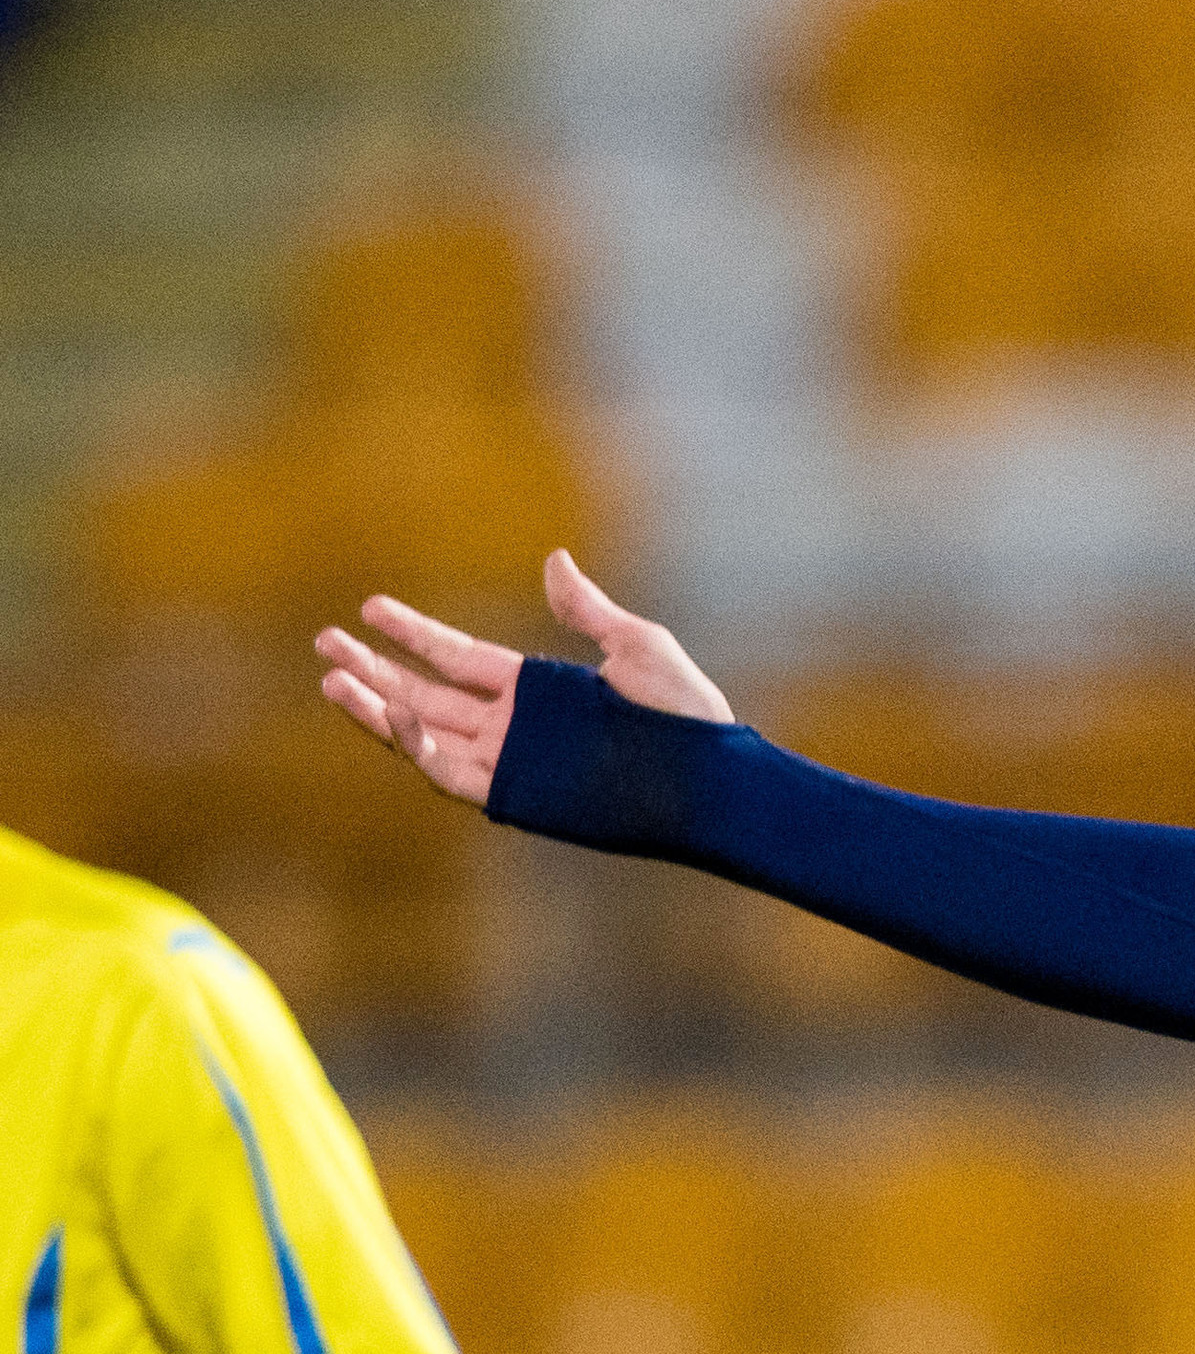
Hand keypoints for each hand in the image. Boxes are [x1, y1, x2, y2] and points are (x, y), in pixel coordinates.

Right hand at [314, 550, 731, 808]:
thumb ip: (587, 610)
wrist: (711, 776)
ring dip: (376, 708)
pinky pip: (451, 773)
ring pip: (425, 734)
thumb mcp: (637, 647)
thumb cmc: (689, 713)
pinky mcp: (518, 794)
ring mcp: (512, 761)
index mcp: (537, 691)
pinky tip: (388, 714)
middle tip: (325, 641)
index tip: (369, 608)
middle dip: (375, 669)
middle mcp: (515, 727)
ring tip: (331, 679)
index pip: (458, 658)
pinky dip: (417, 748)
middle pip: (426, 694)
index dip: (413, 634)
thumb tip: (554, 559)